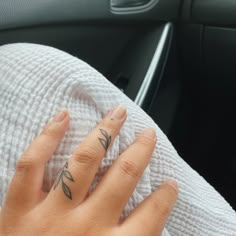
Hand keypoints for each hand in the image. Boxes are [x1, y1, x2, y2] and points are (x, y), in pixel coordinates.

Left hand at [0, 106, 177, 235]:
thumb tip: (146, 230)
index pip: (150, 218)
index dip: (164, 199)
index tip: (171, 184)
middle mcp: (85, 227)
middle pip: (122, 177)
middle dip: (139, 152)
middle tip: (148, 135)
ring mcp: (51, 214)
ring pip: (85, 160)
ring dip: (105, 133)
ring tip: (118, 114)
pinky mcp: (19, 207)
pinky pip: (33, 164)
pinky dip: (48, 137)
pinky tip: (63, 116)